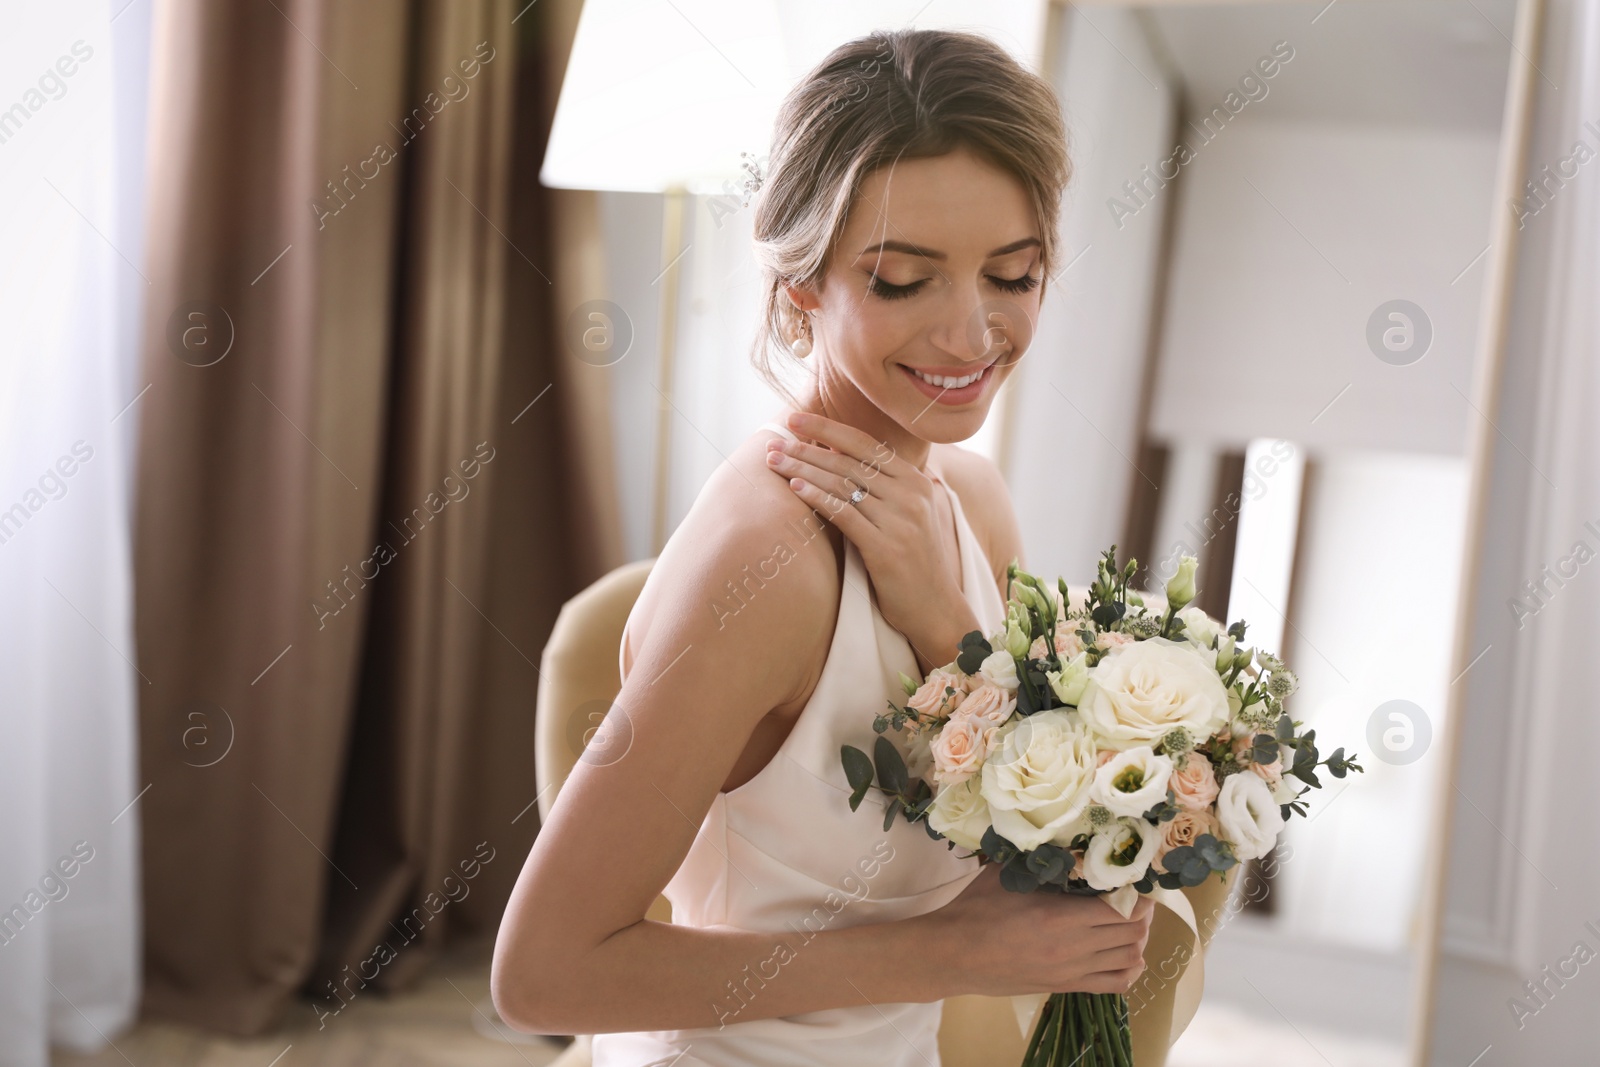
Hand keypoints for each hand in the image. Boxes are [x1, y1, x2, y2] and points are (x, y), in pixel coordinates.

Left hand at [764, 411, 978, 672]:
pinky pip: (845, 514)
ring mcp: (901, 521)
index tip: (796, 418)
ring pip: (843, 484)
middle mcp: (911, 495)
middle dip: (808, 448)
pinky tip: (796, 487)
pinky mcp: (886, 548)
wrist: (937, 609)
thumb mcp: (909, 514)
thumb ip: (886, 485)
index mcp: (917, 481)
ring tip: (775, 462)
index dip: (828, 428)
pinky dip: (818, 497)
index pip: (865, 444)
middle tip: (776, 442)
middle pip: (849, 462)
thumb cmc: (915, 562)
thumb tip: (842, 454)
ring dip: (804, 469)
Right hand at [922, 864, 1156, 997]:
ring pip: (1129, 959)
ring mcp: (1072, 971)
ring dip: (1138, 940)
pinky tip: (1125, 955)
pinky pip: (1114, 984)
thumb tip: (1064, 840)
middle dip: (1142, 914)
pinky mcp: (1065, 987)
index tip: (1135, 880)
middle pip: (1133, 933)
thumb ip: (1040, 861)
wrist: (954, 953)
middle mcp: (1074, 947)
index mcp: (1061, 917)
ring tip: (1130, 923)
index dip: (1138, 895)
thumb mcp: (1008, 875)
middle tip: (1136, 898)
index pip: (1122, 909)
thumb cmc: (976, 909)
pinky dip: (1129, 970)